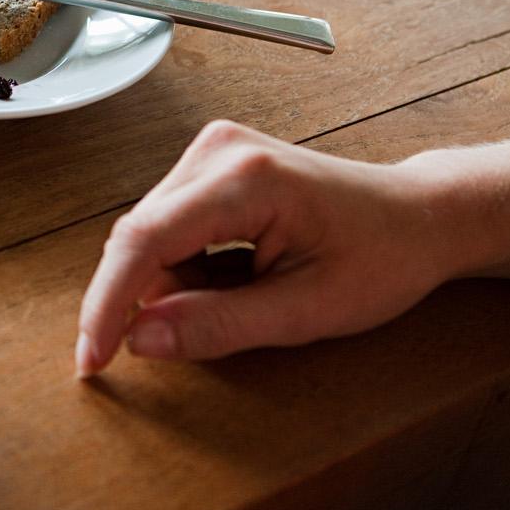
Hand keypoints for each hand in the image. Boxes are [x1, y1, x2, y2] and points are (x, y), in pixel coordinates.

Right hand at [75, 120, 456, 373]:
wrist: (418, 216)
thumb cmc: (381, 258)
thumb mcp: (307, 311)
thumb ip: (220, 326)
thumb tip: (140, 339)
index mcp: (246, 178)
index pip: (146, 241)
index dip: (108, 304)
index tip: (91, 360)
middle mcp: (218, 150)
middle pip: (139, 237)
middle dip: (139, 299)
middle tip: (161, 348)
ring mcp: (211, 150)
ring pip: (150, 234)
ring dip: (171, 283)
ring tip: (245, 297)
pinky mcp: (210, 163)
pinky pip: (168, 225)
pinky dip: (186, 267)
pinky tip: (236, 278)